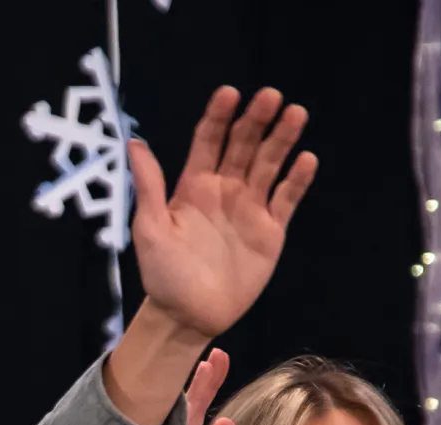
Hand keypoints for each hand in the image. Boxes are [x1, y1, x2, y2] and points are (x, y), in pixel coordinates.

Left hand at [125, 87, 317, 343]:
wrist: (188, 316)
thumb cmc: (163, 274)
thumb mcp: (149, 228)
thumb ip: (149, 186)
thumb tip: (134, 142)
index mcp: (193, 186)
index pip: (208, 141)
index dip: (219, 116)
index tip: (229, 93)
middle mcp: (224, 190)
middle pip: (243, 145)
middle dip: (256, 120)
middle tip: (270, 96)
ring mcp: (250, 208)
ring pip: (269, 164)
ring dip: (282, 139)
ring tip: (296, 114)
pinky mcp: (270, 230)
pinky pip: (286, 199)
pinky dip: (297, 179)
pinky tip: (306, 159)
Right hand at [149, 348, 233, 424]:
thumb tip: (226, 423)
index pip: (192, 418)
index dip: (205, 390)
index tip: (217, 363)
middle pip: (183, 414)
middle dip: (201, 383)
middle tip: (216, 354)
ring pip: (179, 424)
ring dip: (195, 394)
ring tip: (208, 366)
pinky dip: (183, 423)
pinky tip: (192, 402)